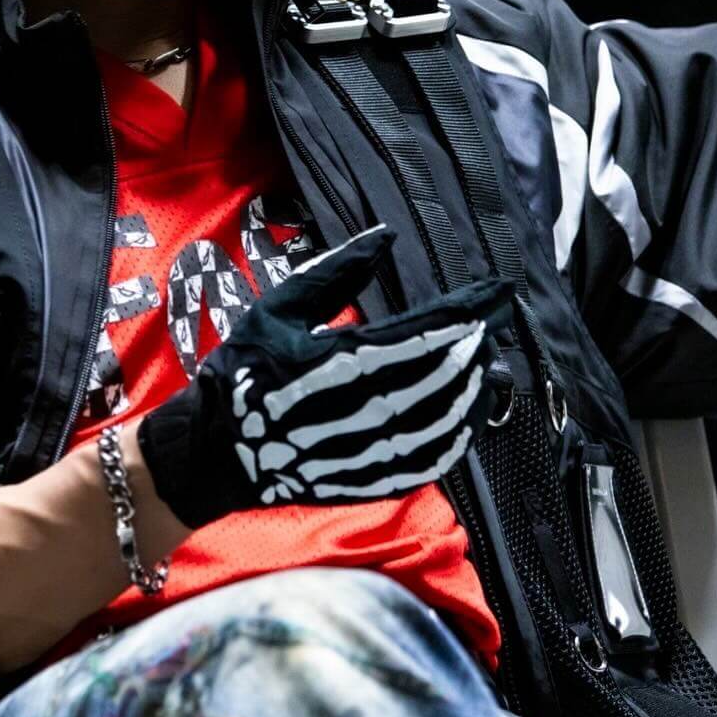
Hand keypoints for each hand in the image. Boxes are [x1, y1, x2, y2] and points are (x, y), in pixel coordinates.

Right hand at [137, 222, 514, 529]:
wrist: (218, 450)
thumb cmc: (243, 372)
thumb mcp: (277, 309)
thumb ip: (335, 273)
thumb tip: (385, 237)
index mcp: (339, 359)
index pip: (426, 330)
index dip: (470, 309)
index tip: (499, 290)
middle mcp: (362, 407)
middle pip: (446, 372)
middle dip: (478, 341)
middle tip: (495, 317)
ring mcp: (372, 449)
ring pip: (447, 415)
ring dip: (476, 383)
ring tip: (487, 356)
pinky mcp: (375, 479)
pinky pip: (434, 457)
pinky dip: (461, 431)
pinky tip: (469, 410)